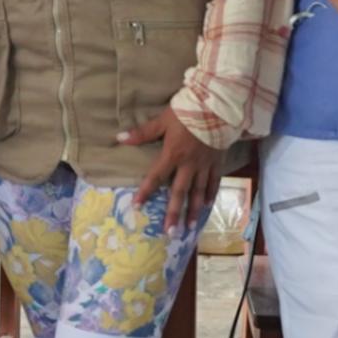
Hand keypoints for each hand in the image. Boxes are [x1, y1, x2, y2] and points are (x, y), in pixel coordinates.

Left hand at [120, 108, 227, 235]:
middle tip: (171, 232)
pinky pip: (214, 181)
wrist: (218, 106)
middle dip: (174, 213)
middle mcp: (189, 165)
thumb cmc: (188, 111)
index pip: (156, 177)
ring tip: (190, 227)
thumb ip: (143, 132)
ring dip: (193, 210)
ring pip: (199, 192)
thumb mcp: (163, 120)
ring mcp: (205, 165)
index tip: (137, 207)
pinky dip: (211, 193)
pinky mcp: (218, 162)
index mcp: (172, 155)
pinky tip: (208, 205)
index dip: (145, 191)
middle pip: (179, 192)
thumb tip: (119, 138)